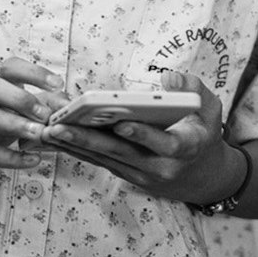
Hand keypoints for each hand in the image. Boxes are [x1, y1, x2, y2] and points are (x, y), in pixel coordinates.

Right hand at [0, 58, 64, 191]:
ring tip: (41, 134)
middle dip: (24, 97)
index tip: (58, 83)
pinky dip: (11, 158)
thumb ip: (30, 112)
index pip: (8, 69)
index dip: (33, 72)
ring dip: (16, 123)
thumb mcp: (0, 118)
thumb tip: (68, 108)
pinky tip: (33, 161)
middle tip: (48, 113)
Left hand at [40, 71, 243, 205]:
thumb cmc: (204, 134)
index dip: (142, 134)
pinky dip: (78, 149)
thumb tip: (169, 78)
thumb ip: (193, 90)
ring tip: (46, 129)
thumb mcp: (211, 109)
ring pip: (104, 158)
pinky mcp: (126, 175)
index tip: (121, 123)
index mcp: (185, 148)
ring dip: (74, 145)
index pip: (163, 144)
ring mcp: (141, 174)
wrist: (203, 177)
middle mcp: (160, 166)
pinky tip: (56, 137)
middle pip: (120, 152)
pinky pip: (100, 161)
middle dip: (87, 139)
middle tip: (59, 127)